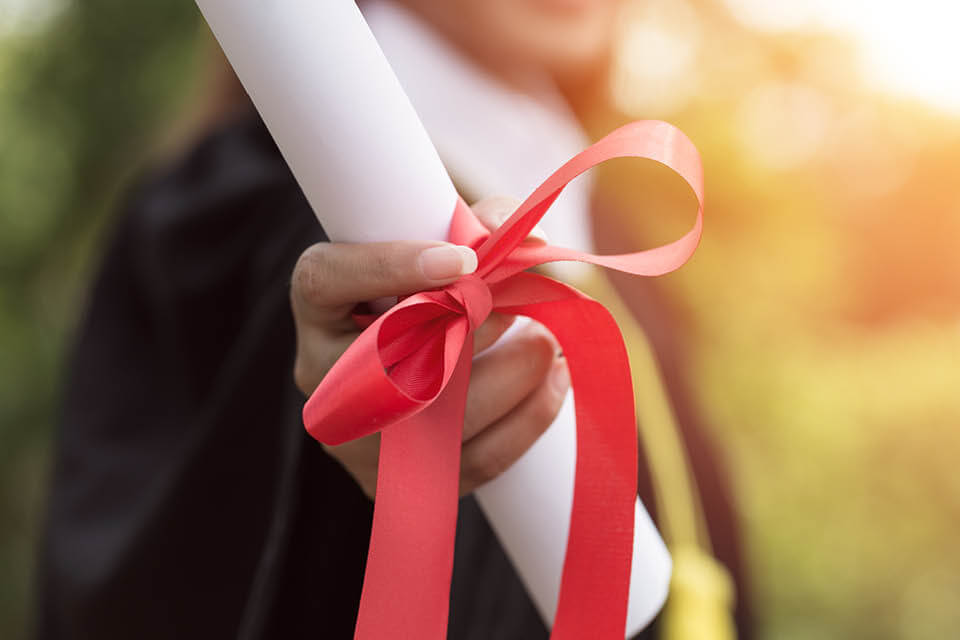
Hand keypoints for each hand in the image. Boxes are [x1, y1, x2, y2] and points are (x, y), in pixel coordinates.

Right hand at [291, 197, 567, 498]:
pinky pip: (474, 460)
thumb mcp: (436, 248)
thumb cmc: (427, 293)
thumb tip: (527, 236)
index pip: (327, 280)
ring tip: (547, 344)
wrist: (411, 366)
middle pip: (396, 360)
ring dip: (515, 375)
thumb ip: (478, 225)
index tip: (465, 259)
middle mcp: (322, 376)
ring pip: (445, 417)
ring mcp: (353, 437)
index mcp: (318, 305)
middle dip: (476, 332)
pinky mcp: (396, 479)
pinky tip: (553, 383)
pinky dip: (527, 419)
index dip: (391, 266)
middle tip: (523, 308)